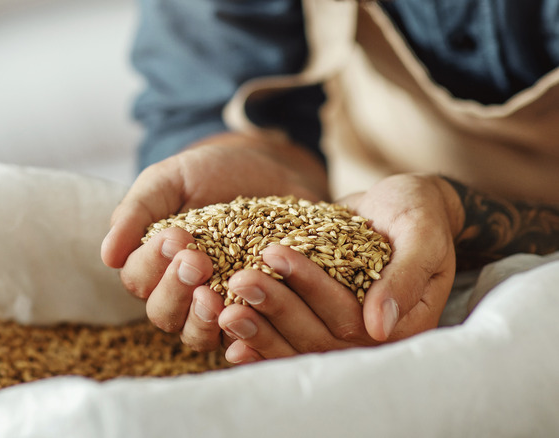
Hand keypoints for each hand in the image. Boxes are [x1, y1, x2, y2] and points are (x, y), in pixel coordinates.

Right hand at [100, 132, 328, 348]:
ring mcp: (217, 307)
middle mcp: (179, 292)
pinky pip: (242, 338)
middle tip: (197, 261)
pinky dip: (242, 335)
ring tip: (213, 298)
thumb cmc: (211, 173)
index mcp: (152, 262)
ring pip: (195, 335)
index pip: (137, 277)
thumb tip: (107, 256)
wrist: (270, 169)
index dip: (151, 262)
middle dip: (175, 289)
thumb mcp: (169, 180)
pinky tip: (248, 318)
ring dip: (200, 321)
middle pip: (162, 312)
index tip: (175, 236)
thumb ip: (136, 212)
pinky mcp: (255, 313)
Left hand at [219, 174, 464, 362]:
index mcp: (401, 325)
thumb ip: (404, 278)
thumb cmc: (419, 215)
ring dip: (257, 328)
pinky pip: (286, 340)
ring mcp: (340, 335)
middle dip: (274, 308)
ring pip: (295, 344)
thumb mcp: (422, 237)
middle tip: (239, 280)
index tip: (274, 256)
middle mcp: (368, 338)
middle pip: (316, 337)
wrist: (402, 210)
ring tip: (221, 308)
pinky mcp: (317, 324)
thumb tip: (378, 327)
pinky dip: (256, 339)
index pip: (349, 316)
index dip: (309, 288)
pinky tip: (224, 334)